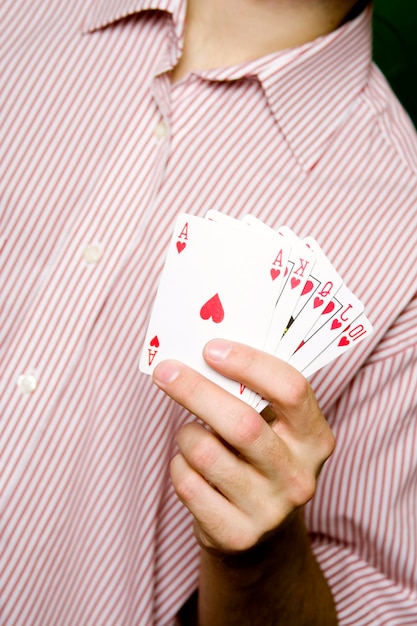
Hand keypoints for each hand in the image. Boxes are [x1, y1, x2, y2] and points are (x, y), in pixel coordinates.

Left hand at [153, 339, 334, 553]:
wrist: (263, 535)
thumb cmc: (259, 460)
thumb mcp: (272, 427)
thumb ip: (252, 393)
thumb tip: (204, 352)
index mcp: (315, 438)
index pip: (290, 389)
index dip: (248, 363)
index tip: (210, 348)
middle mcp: (298, 476)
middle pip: (242, 423)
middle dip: (196, 390)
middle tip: (166, 370)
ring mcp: (270, 510)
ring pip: (206, 453)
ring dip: (186, 434)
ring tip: (190, 433)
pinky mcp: (237, 535)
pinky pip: (188, 484)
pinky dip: (179, 465)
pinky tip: (190, 465)